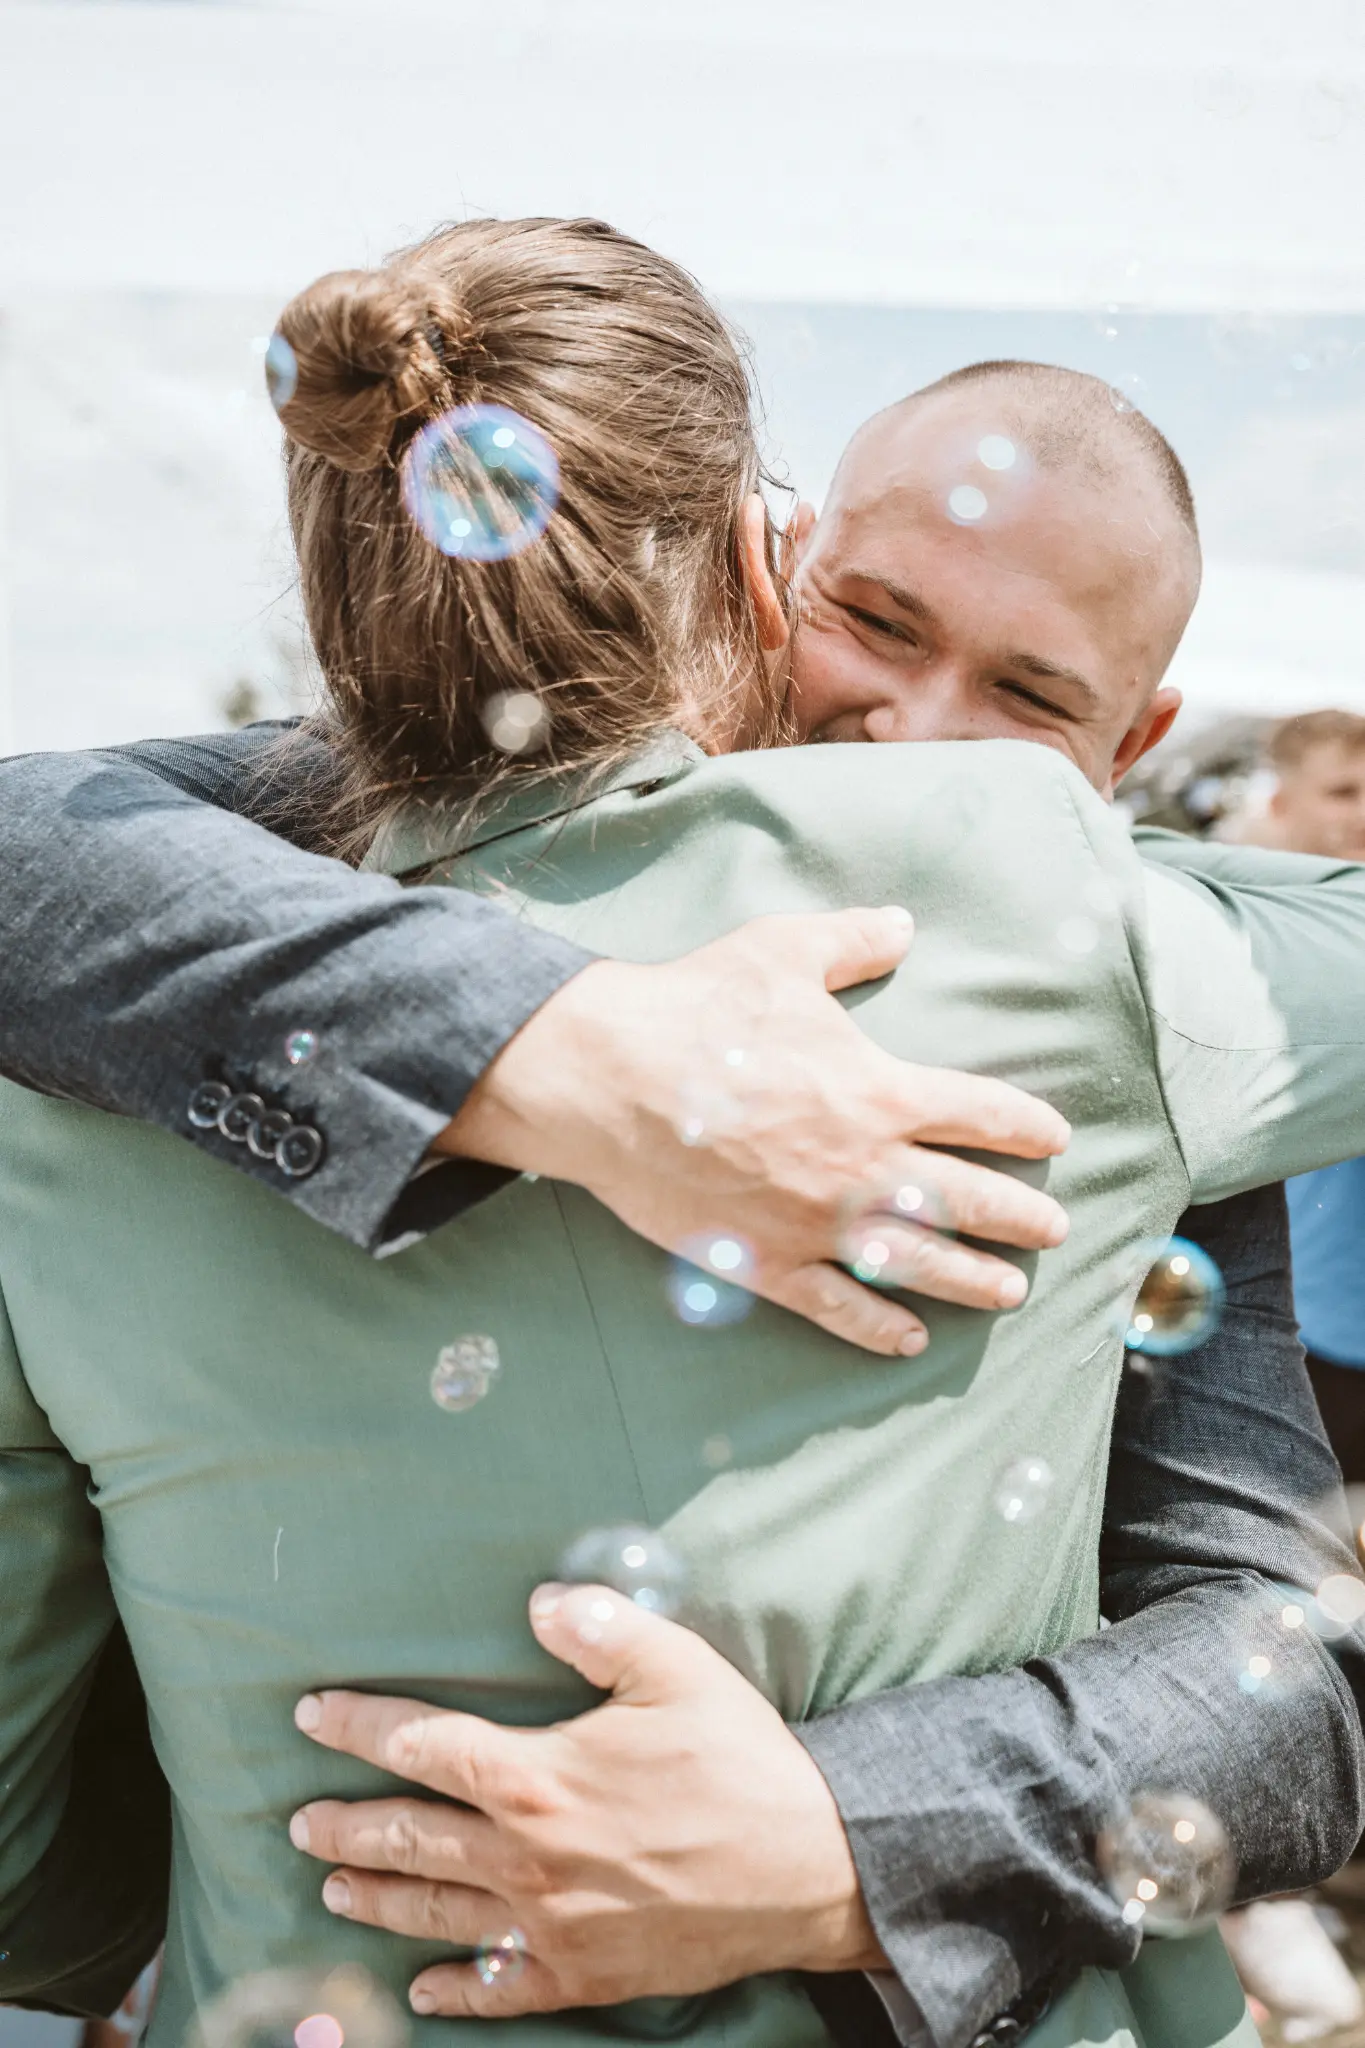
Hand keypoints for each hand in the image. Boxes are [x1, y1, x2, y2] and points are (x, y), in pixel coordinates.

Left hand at [291, 1583, 887, 2018]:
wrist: (811, 1869)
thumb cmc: (741, 1762)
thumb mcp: (678, 1667)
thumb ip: (601, 1627)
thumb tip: (539, 1601)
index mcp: (539, 1776)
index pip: (423, 1746)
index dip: (359, 1727)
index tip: (311, 1715)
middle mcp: (527, 1857)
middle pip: (409, 1837)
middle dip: (345, 1822)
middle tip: (298, 1818)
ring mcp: (549, 1926)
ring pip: (435, 1912)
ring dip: (374, 1896)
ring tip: (331, 1883)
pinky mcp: (584, 1976)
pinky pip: (497, 1990)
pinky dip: (450, 1992)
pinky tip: (419, 1988)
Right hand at [438, 907, 1068, 1356]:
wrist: (609, 1078)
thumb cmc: (696, 1007)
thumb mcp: (782, 951)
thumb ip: (852, 941)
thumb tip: (901, 923)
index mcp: (881, 1091)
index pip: (981, 1114)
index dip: (1026, 1127)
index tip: (1054, 1139)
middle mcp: (865, 1166)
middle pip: (968, 1199)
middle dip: (1019, 1216)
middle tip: (1053, 1230)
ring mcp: (818, 1222)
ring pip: (918, 1262)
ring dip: (972, 1279)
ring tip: (1010, 1291)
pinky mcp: (766, 1260)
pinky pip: (837, 1306)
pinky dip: (878, 1327)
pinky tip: (910, 1340)